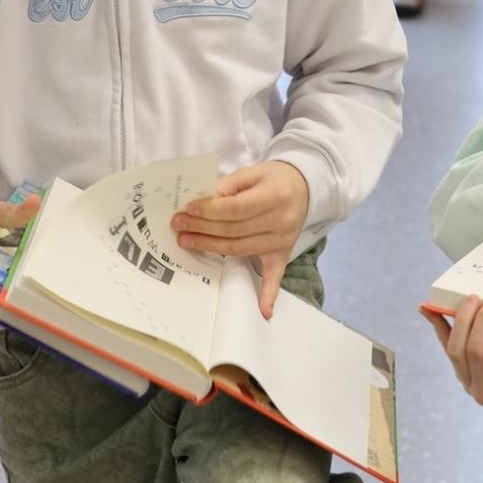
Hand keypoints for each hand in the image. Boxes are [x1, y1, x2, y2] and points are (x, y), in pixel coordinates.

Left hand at [173, 160, 309, 318]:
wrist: (303, 188)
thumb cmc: (273, 178)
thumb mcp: (254, 171)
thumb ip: (230, 184)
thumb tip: (205, 200)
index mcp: (275, 195)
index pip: (237, 208)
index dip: (211, 210)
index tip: (189, 209)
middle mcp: (282, 220)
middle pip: (235, 229)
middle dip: (203, 227)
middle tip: (179, 224)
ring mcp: (283, 240)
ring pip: (241, 249)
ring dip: (211, 247)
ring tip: (186, 241)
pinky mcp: (283, 253)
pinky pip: (276, 276)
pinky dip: (270, 294)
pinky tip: (264, 311)